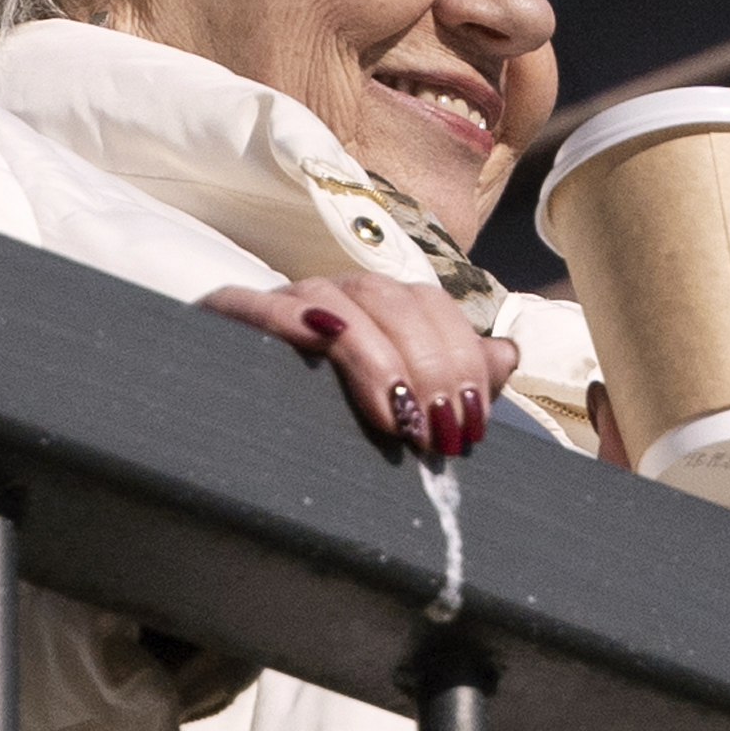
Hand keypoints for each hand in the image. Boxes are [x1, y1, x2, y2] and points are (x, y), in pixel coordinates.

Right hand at [196, 269, 515, 455]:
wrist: (223, 426)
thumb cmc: (325, 424)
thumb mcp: (395, 406)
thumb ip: (452, 377)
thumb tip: (507, 352)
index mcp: (377, 310)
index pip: (430, 305)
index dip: (460, 355)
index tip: (472, 421)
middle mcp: (335, 296)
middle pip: (392, 300)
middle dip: (428, 367)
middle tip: (438, 434)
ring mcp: (282, 303)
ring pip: (338, 301)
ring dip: (376, 358)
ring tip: (394, 419)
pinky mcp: (227, 316)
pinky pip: (257, 302)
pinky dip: (289, 318)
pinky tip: (317, 343)